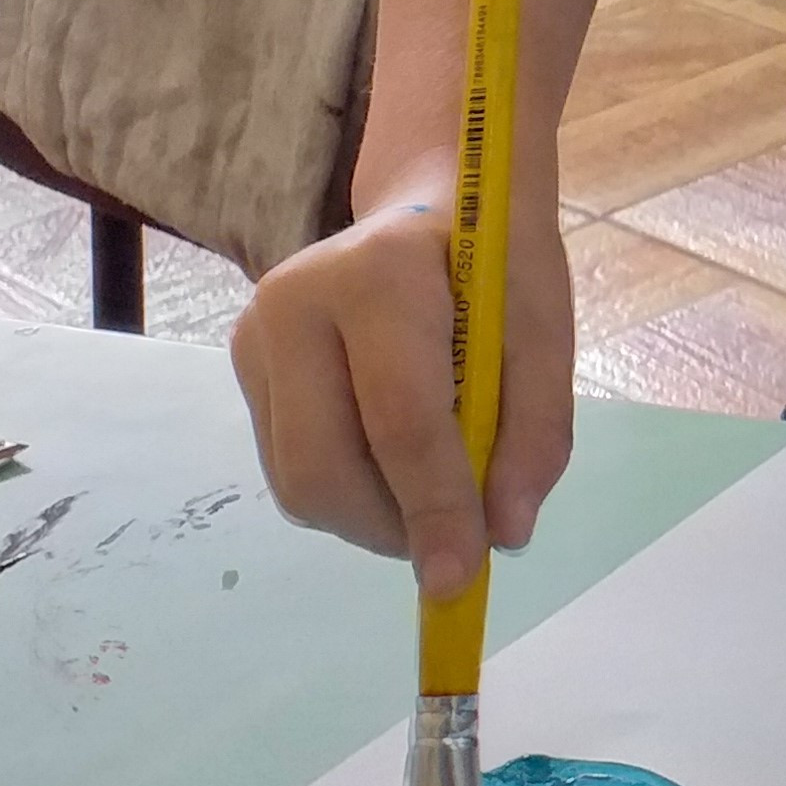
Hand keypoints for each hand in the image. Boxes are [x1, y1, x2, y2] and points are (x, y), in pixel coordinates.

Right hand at [231, 183, 575, 596]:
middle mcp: (291, 303)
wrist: (430, 207)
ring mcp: (253, 338)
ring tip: (434, 492)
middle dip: (394, 527)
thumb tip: (505, 533)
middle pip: (325, 466)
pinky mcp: (244, 369)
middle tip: (458, 543)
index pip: (399, 418)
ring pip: (299, 484)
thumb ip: (536, 428)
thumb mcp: (542, 329)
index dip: (435, 507)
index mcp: (376, 274)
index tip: (463, 578)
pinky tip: (392, 462)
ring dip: (373, 521)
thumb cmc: (494, 263)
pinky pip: (289, 471)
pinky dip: (349, 496)